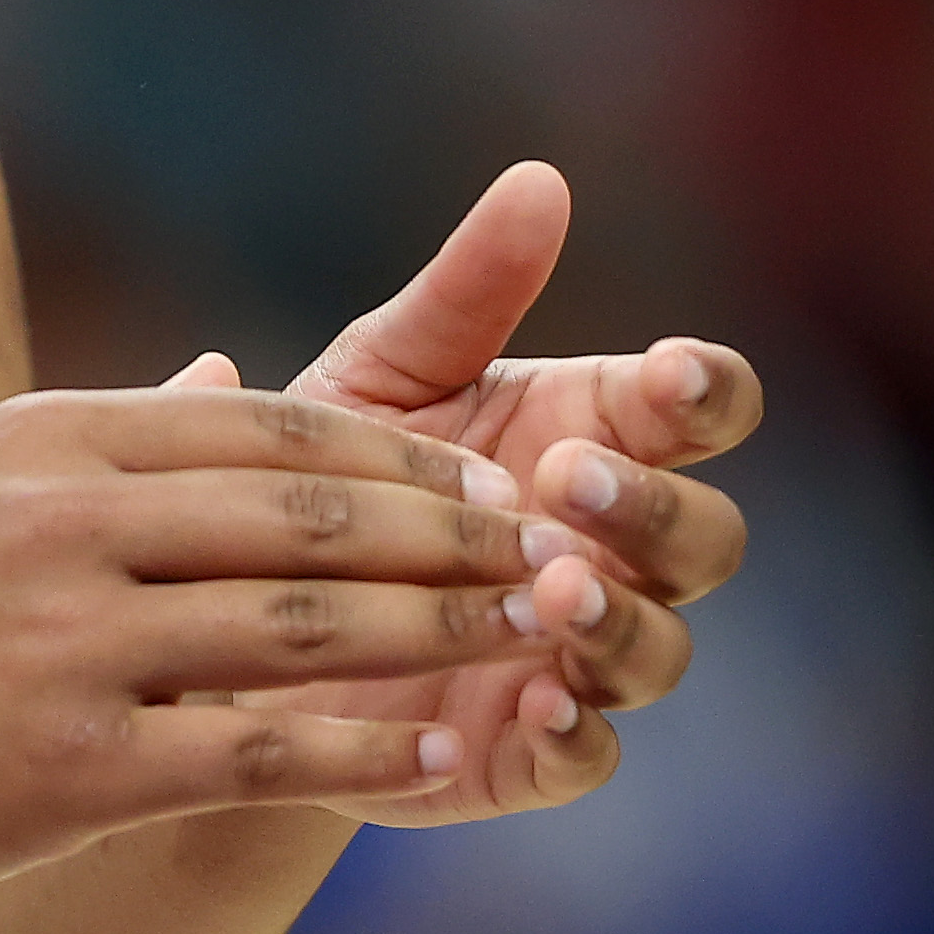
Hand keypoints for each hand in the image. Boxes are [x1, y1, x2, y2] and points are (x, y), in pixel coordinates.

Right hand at [0, 384, 559, 919]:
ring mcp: (63, 645)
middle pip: (312, 514)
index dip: (404, 454)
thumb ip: (104, 445)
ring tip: (534, 642)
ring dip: (443, 633)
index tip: (495, 477)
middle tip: (556, 550)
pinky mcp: (63, 767)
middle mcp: (61, 524)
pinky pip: (250, 753)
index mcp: (44, 443)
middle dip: (457, 531)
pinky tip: (431, 762)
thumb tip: (223, 375)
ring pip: (306, 626)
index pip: (269, 427)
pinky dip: (357, 755)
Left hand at [175, 160, 758, 827]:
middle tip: (572, 476)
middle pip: (706, 535)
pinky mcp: (523, 751)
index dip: (705, 392)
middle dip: (654, 506)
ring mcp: (579, 654)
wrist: (226, 611)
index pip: (701, 408)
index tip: (666, 374)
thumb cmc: (327, 470)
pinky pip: (588, 754)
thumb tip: (539, 178)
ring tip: (557, 590)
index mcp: (595, 438)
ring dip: (622, 619)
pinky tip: (543, 703)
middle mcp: (613, 550)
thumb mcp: (381, 370)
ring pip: (661, 646)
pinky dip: (577, 733)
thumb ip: (465, 292)